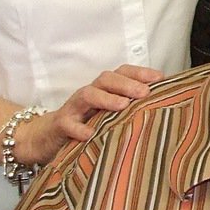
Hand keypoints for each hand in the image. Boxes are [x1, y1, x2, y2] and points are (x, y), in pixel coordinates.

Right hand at [18, 64, 162, 164]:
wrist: (46, 137)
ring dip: (106, 98)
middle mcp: (90, 93)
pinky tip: (90, 134)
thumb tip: (163, 107)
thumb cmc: (86, 123)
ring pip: (87, 94)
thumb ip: (129, 108)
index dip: (140, 72)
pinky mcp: (60, 125)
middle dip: (127, 83)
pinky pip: (68, 124)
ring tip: (123, 106)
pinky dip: (79, 128)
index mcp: (104, 89)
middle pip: (106, 79)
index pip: (122, 73)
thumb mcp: (108, 114)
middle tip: (145, 92)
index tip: (161, 78)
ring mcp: (74, 108)